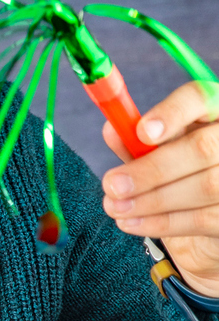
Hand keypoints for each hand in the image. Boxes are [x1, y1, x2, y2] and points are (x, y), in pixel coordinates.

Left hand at [101, 80, 218, 296]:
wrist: (203, 206)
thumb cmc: (176, 165)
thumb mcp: (157, 147)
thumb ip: (136, 140)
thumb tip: (112, 129)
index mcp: (212, 110)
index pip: (198, 97)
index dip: (172, 113)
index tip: (141, 132)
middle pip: (202, 148)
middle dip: (151, 170)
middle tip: (112, 185)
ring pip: (205, 186)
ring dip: (151, 201)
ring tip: (115, 207)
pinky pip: (204, 218)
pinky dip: (163, 223)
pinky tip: (131, 223)